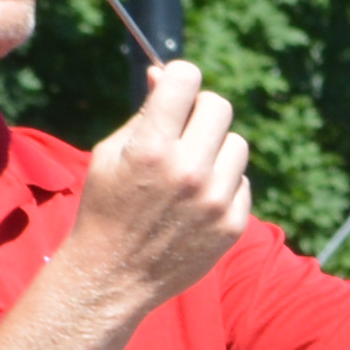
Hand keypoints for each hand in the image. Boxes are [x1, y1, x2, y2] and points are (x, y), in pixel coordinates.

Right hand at [51, 51, 250, 327]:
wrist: (114, 276)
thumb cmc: (107, 208)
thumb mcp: (110, 154)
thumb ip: (144, 112)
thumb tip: (164, 73)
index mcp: (151, 148)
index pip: (187, 79)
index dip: (179, 78)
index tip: (174, 91)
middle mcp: (188, 171)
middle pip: (220, 106)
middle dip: (201, 111)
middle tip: (184, 130)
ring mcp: (215, 200)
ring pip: (237, 144)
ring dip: (216, 150)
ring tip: (189, 172)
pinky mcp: (232, 224)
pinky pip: (241, 181)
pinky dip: (224, 185)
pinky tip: (196, 202)